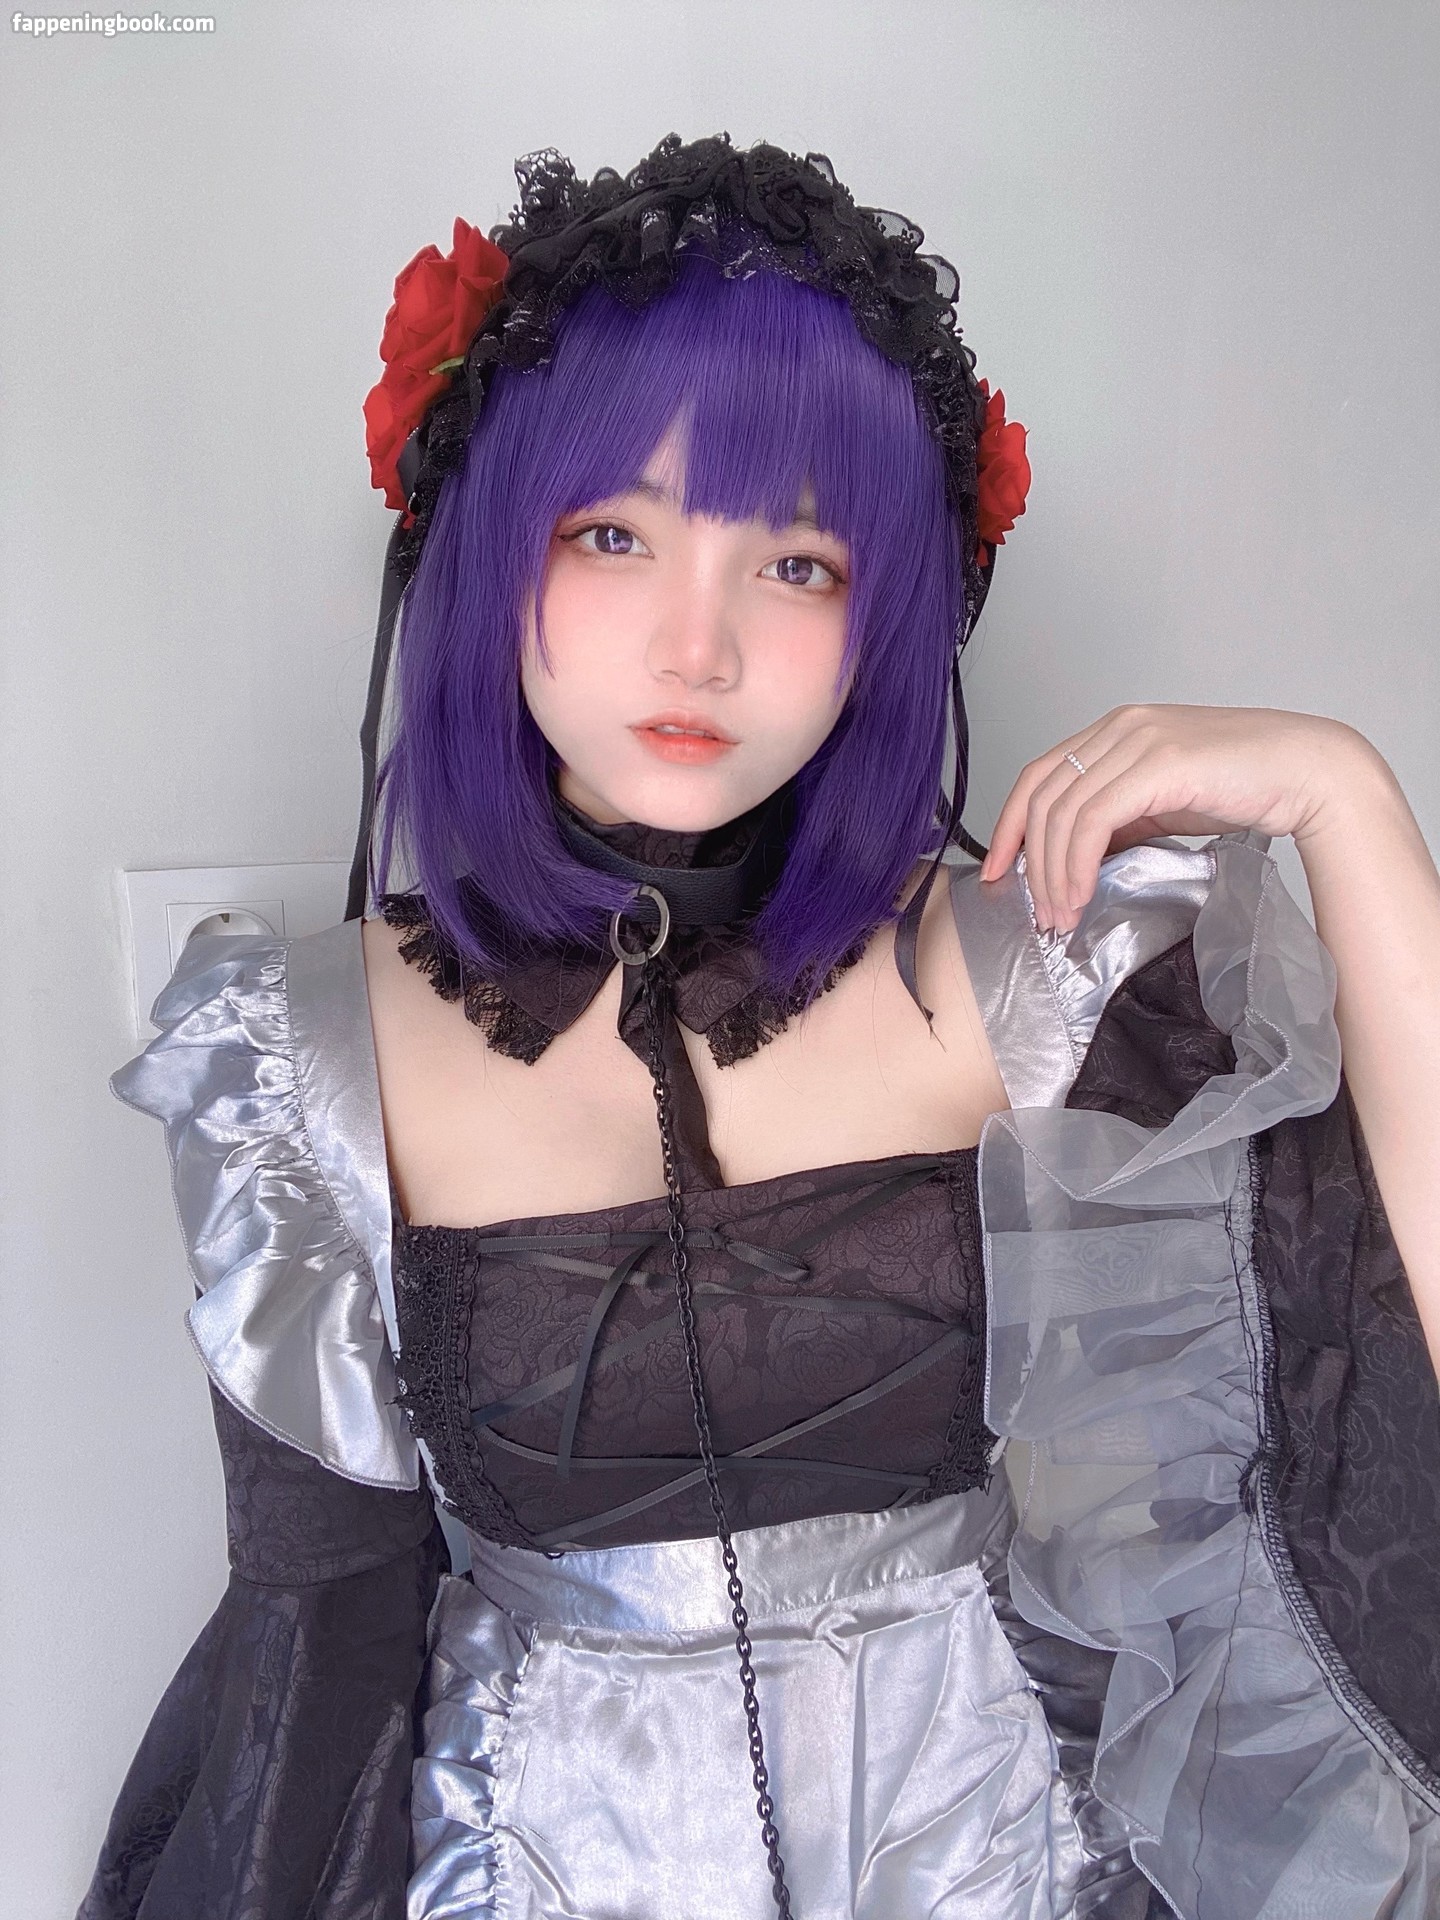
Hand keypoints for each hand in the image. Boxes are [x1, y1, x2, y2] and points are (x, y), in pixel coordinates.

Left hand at [980, 703, 1379, 931]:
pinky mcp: (1159, 763)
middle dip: (1030, 860)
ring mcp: (1138, 740)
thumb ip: (1118, 819)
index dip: (1010, 825)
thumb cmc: (1242, 787)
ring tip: (1062, 915)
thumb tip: (1075, 860)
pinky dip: (1077, 862)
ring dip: (1054, 871)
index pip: (1038, 775)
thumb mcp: (1162, 803)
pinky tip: (1082, 893)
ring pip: (1063, 811)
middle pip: (1042, 795)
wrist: (1305, 773)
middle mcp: (1119, 728)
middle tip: (1039, 911)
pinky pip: (1093, 819)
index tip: (999, 871)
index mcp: (1115, 731)